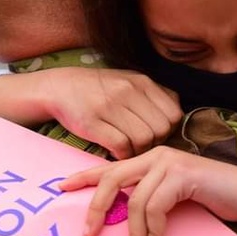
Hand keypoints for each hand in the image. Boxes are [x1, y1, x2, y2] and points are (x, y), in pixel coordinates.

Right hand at [0, 68, 181, 158]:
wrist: (59, 87)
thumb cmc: (99, 88)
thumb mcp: (129, 80)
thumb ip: (154, 94)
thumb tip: (176, 114)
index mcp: (141, 82)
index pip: (173, 114)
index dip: (167, 130)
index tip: (155, 134)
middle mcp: (128, 91)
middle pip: (160, 130)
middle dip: (154, 143)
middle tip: (141, 144)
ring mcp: (110, 106)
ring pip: (143, 140)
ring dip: (138, 151)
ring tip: (128, 148)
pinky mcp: (93, 122)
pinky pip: (121, 146)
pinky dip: (122, 155)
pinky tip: (116, 151)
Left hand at [59, 146, 236, 235]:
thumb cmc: (215, 198)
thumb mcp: (174, 198)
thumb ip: (150, 200)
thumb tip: (120, 222)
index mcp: (151, 159)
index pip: (110, 167)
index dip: (83, 177)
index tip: (61, 189)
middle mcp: (157, 155)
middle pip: (112, 178)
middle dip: (96, 207)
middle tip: (89, 234)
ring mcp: (170, 163)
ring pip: (134, 201)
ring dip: (132, 235)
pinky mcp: (183, 176)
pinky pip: (155, 207)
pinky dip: (151, 233)